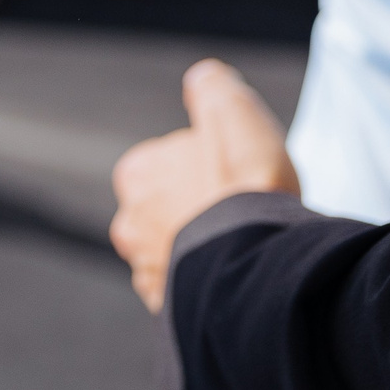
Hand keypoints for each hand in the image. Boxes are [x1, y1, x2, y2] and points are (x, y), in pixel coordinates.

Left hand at [109, 59, 299, 311]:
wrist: (258, 265)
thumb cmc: (244, 183)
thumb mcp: (232, 111)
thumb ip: (213, 88)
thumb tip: (204, 78)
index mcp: (136, 176)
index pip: (165, 163)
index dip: (204, 166)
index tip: (233, 175)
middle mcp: (131, 226)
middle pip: (168, 211)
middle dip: (198, 213)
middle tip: (241, 216)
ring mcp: (149, 273)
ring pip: (178, 255)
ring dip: (204, 253)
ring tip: (246, 252)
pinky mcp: (173, 312)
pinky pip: (191, 295)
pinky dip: (211, 288)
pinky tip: (239, 282)